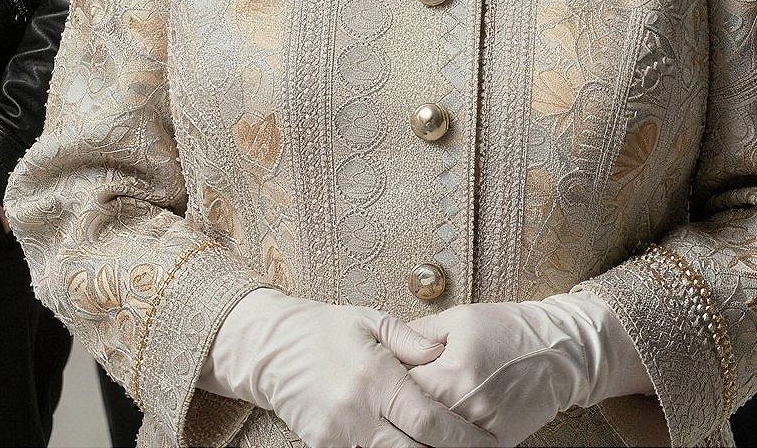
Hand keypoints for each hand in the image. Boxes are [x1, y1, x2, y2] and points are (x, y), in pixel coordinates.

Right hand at [202, 288, 494, 447]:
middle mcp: (356, 412)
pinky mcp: (321, 446)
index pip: (429, 421)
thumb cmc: (322, 329)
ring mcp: (336, 434)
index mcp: (375, 378)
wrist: (267, 348)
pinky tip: (407, 444)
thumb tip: (446, 357)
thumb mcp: (370, 321)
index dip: (463, 439)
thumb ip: (412, 341)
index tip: (489, 443)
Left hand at [407, 292, 652, 445]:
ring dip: (420, 428)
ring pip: (432, 440)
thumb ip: (417, 334)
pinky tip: (439, 427)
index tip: (384, 375)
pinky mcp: (497, 444)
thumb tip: (386, 346)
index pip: (400, 389)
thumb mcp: (460, 319)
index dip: (388, 381)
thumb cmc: (510, 329)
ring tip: (415, 412)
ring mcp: (482, 431)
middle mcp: (465, 409)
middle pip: (412, 420)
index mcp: (451, 375)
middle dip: (401, 410)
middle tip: (395, 399)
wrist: (561, 350)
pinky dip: (447, 439)